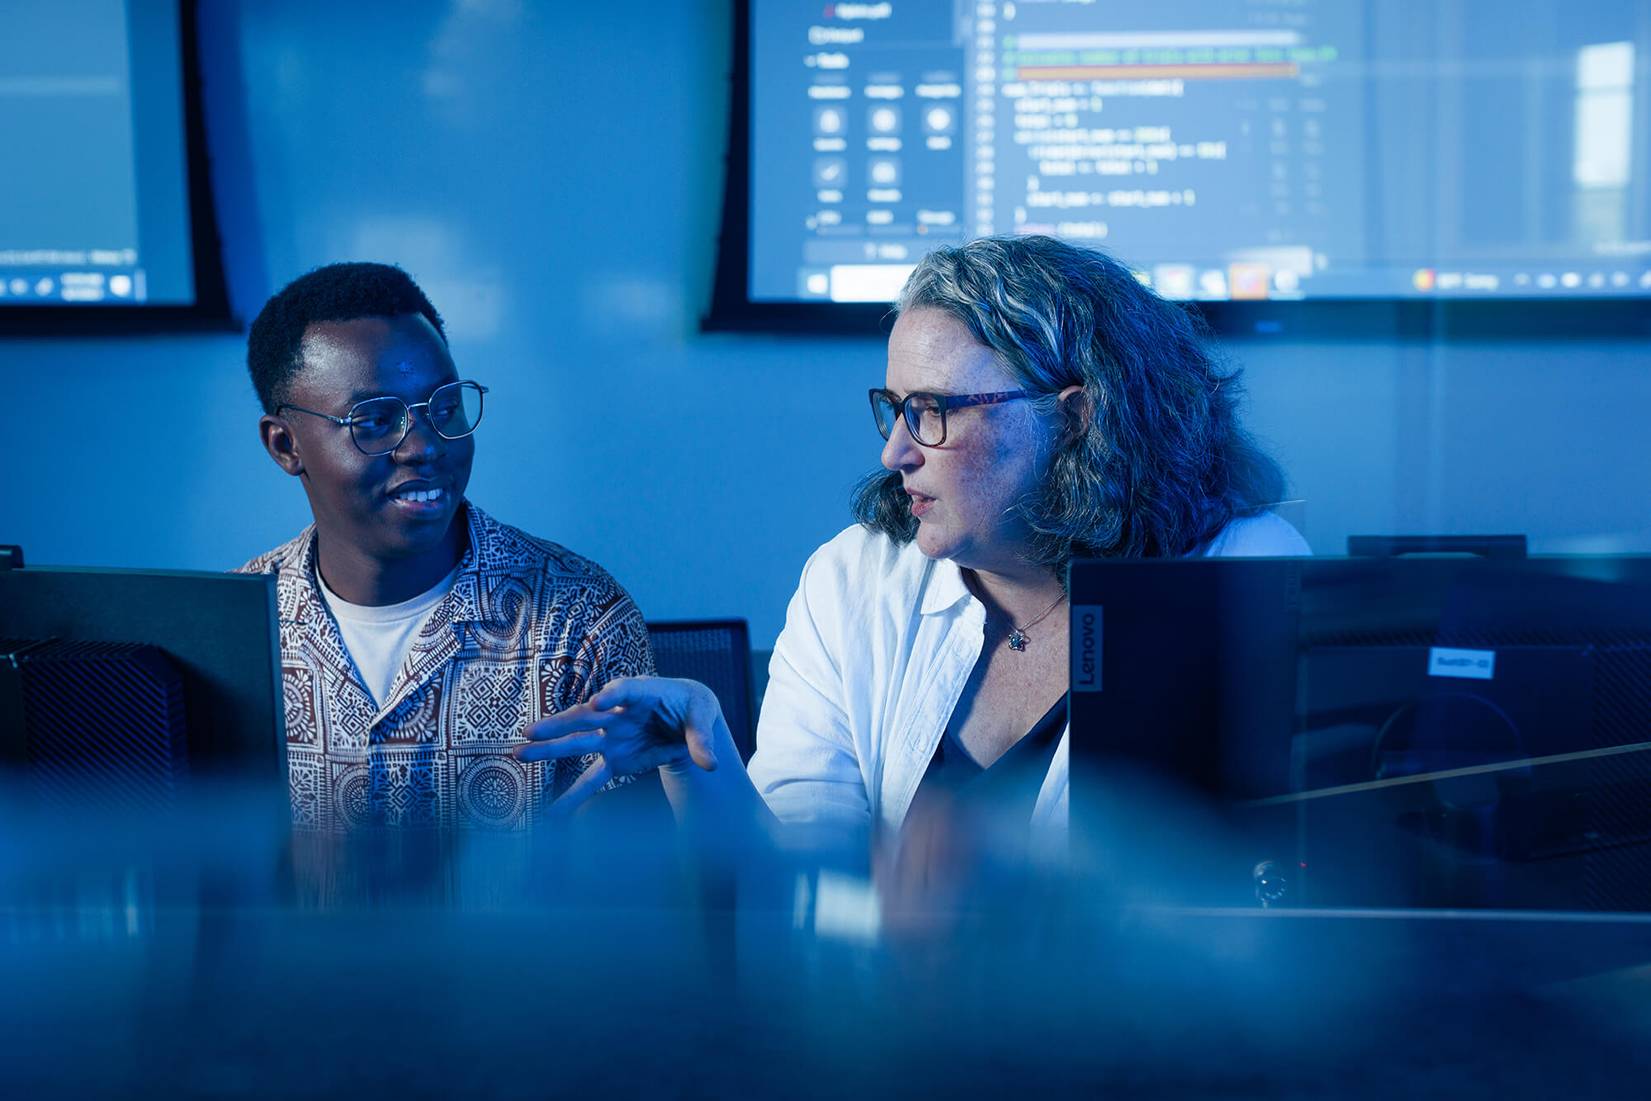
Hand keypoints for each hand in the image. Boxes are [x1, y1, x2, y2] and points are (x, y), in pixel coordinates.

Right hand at [515, 676, 725, 813]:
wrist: (687, 715)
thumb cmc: (693, 707)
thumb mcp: (703, 716)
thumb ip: (702, 739)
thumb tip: (710, 764)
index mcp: (644, 692)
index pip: (626, 690)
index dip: (612, 695)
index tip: (598, 704)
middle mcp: (620, 713)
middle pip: (586, 717)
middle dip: (559, 725)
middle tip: (531, 732)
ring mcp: (614, 737)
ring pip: (578, 744)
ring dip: (550, 751)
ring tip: (518, 755)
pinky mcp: (617, 759)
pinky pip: (593, 779)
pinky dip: (574, 796)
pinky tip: (551, 813)